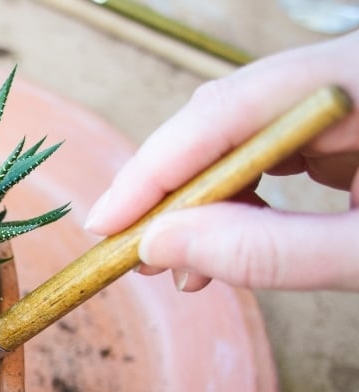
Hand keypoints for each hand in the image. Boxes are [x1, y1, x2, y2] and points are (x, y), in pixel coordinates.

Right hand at [84, 32, 358, 291]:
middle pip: (223, 117)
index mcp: (355, 81)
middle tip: (134, 254)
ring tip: (181, 266)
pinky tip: (220, 245)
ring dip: (197, 202)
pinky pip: (266, 150)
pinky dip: (234, 201)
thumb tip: (159, 244)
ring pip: (237, 135)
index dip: (154, 170)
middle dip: (170, 190)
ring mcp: (337, 98)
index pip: (226, 111)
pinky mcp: (344, 124)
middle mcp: (340, 77)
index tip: (105, 226)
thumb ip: (270, 251)